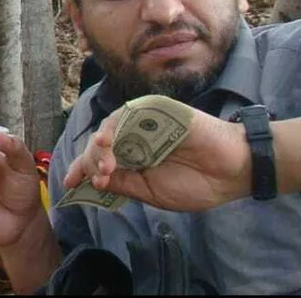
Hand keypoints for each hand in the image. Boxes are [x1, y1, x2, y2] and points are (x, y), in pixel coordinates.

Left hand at [63, 100, 251, 211]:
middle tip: (99, 177)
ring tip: (106, 166)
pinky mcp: (155, 109)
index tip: (69, 184)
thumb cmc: (196, 183)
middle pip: (100, 144)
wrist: (231, 172)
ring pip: (110, 128)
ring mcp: (144, 122)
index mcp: (134, 158)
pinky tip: (111, 144)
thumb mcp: (151, 192)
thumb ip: (124, 184)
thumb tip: (94, 180)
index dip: (83, 170)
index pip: (100, 160)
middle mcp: (135, 137)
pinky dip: (115, 128)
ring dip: (101, 147)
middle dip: (91, 161)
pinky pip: (128, 114)